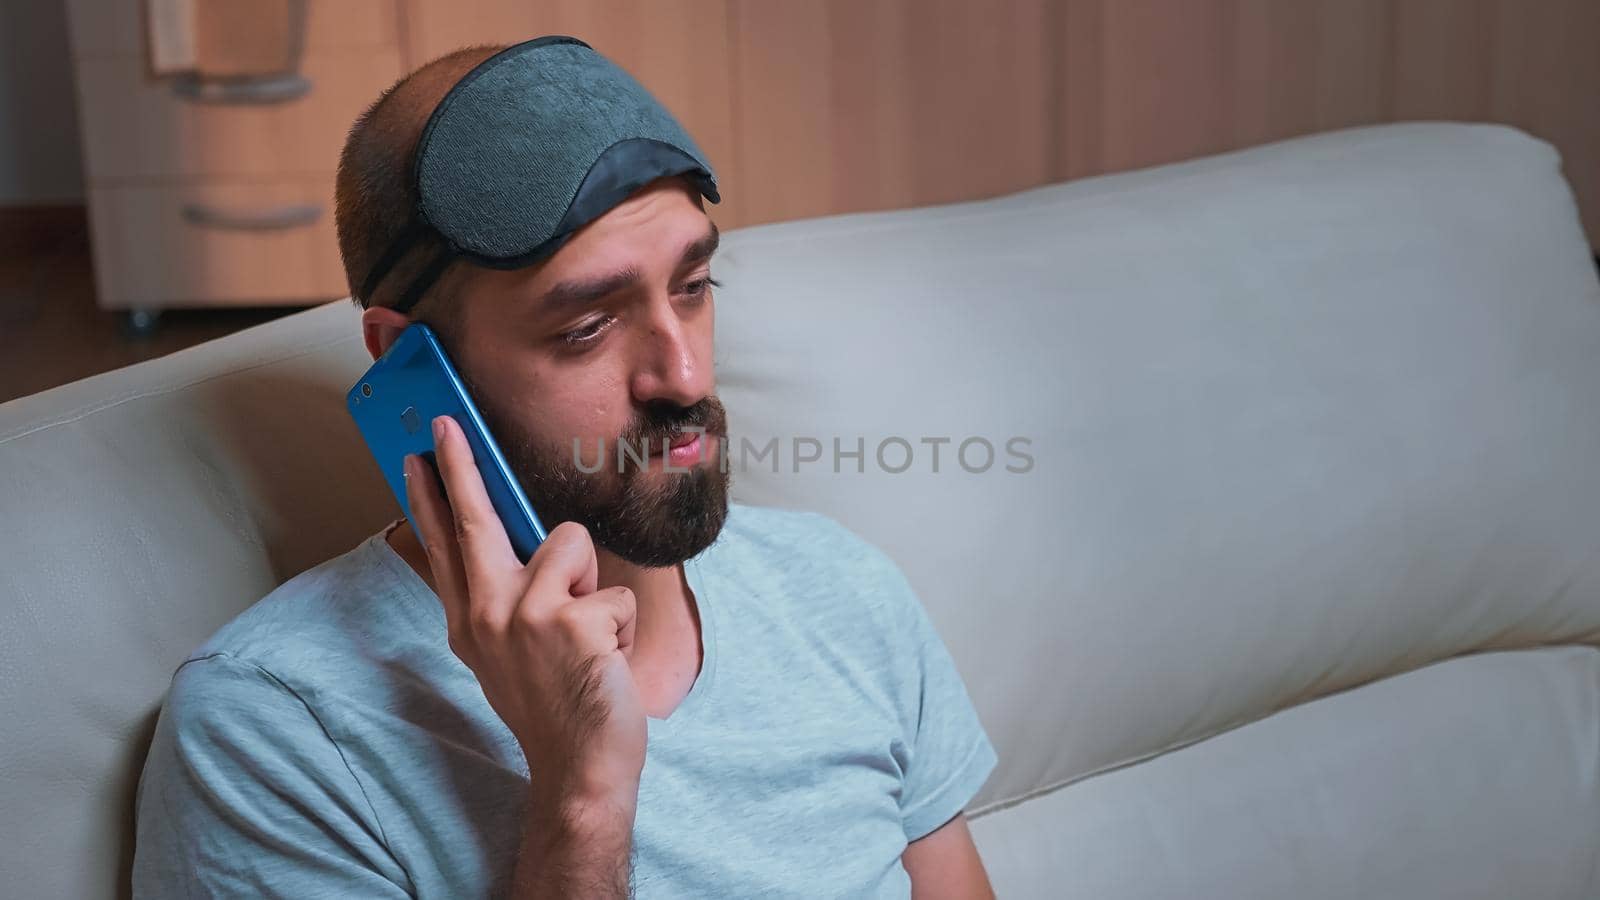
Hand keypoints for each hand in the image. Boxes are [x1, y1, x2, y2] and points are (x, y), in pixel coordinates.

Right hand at [404, 414, 645, 810]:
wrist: (578, 768)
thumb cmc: (552, 704)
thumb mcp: (506, 654)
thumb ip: (502, 602)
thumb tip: (514, 546)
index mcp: (470, 621)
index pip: (444, 546)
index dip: (428, 498)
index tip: (413, 456)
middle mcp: (487, 614)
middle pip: (476, 520)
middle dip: (461, 465)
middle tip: (447, 421)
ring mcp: (526, 616)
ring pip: (573, 547)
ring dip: (595, 590)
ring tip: (587, 640)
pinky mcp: (570, 623)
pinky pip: (615, 593)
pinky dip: (621, 626)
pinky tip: (606, 662)